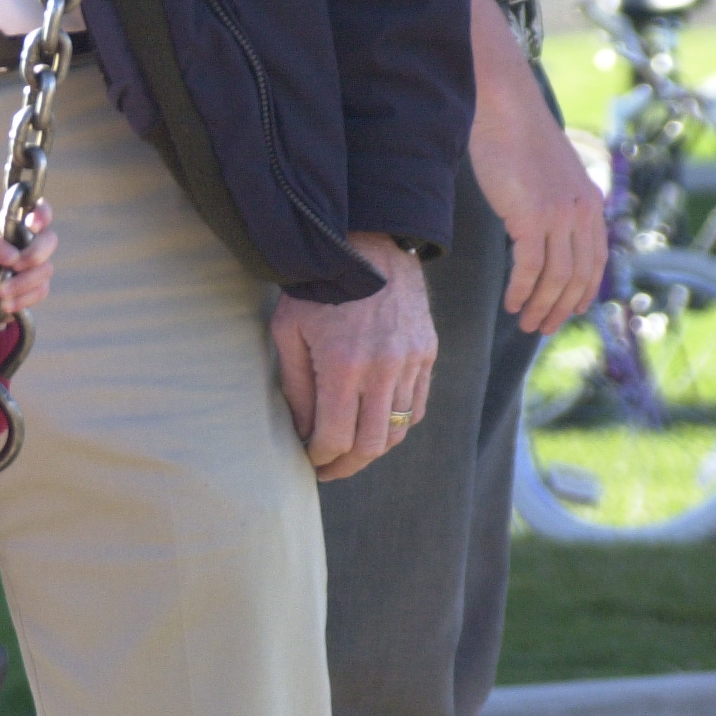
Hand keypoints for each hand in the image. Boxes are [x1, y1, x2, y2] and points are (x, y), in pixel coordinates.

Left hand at [0, 201, 56, 323]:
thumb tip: (14, 256)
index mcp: (16, 225)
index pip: (39, 209)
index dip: (42, 213)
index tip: (32, 225)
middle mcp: (31, 242)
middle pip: (50, 240)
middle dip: (34, 254)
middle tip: (14, 266)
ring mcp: (37, 264)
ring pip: (46, 269)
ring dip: (22, 283)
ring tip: (0, 292)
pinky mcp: (38, 287)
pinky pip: (41, 291)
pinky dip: (22, 298)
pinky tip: (6, 303)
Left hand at [271, 232, 436, 480]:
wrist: (366, 246)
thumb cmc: (315, 289)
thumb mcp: (288, 334)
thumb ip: (296, 389)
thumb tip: (301, 433)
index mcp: (343, 365)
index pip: (335, 437)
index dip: (320, 458)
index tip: (308, 462)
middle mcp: (383, 368)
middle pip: (371, 444)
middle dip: (346, 465)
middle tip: (328, 469)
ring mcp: (411, 361)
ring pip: (397, 429)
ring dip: (372, 447)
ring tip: (349, 450)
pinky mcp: (427, 353)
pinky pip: (417, 406)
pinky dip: (396, 423)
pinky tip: (374, 423)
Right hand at [467, 0, 607, 334]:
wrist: (504, 109)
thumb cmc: (515, 139)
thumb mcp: (545, 176)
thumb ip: (552, 203)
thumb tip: (541, 230)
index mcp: (590, 203)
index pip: (596, 260)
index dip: (585, 291)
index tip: (569, 312)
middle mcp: (582, 211)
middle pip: (579, 275)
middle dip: (562, 307)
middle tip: (542, 327)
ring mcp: (560, 214)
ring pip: (557, 276)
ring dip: (541, 305)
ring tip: (525, 321)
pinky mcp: (533, 215)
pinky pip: (531, 266)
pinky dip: (522, 289)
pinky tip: (511, 302)